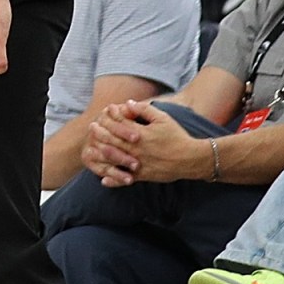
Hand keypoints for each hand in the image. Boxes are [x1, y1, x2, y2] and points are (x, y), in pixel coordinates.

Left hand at [89, 100, 210, 184]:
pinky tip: (104, 180)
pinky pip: (126, 178)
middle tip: (92, 128)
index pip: (120, 123)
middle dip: (100, 133)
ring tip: (91, 150)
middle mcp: (138, 148)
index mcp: (141, 134)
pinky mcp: (144, 175)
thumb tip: (128, 103)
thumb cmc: (177, 136)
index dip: (110, 118)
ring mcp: (139, 163)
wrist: (192, 159)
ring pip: (115, 159)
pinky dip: (114, 180)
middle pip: (113, 140)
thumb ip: (145, 110)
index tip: (103, 113)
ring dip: (101, 154)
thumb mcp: (163, 119)